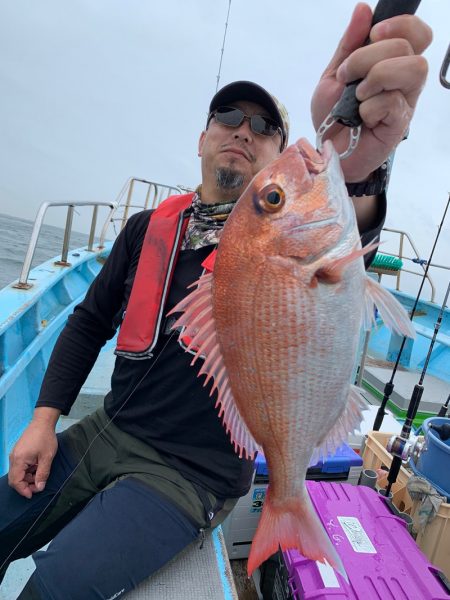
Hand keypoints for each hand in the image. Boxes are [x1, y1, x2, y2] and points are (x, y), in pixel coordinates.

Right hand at [8, 410, 58, 497]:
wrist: (43, 422)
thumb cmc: (46, 438)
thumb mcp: (47, 457)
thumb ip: (43, 473)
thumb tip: (39, 487)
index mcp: (18, 460)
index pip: (16, 481)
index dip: (23, 490)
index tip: (33, 494)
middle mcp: (13, 458)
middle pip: (14, 479)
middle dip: (25, 485)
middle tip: (38, 486)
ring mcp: (15, 455)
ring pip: (17, 473)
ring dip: (27, 478)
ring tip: (40, 475)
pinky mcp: (18, 452)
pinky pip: (19, 467)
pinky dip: (27, 471)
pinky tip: (37, 468)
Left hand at [311, 3, 431, 181]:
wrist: (327, 151)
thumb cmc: (333, 116)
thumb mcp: (334, 75)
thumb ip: (348, 45)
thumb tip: (363, 9)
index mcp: (392, 63)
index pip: (417, 32)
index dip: (400, 24)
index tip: (374, 34)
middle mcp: (404, 80)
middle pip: (407, 46)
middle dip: (369, 56)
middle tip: (348, 77)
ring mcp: (405, 102)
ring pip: (413, 69)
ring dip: (377, 76)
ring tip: (359, 95)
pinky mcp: (399, 124)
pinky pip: (393, 102)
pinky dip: (369, 106)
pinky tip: (361, 117)